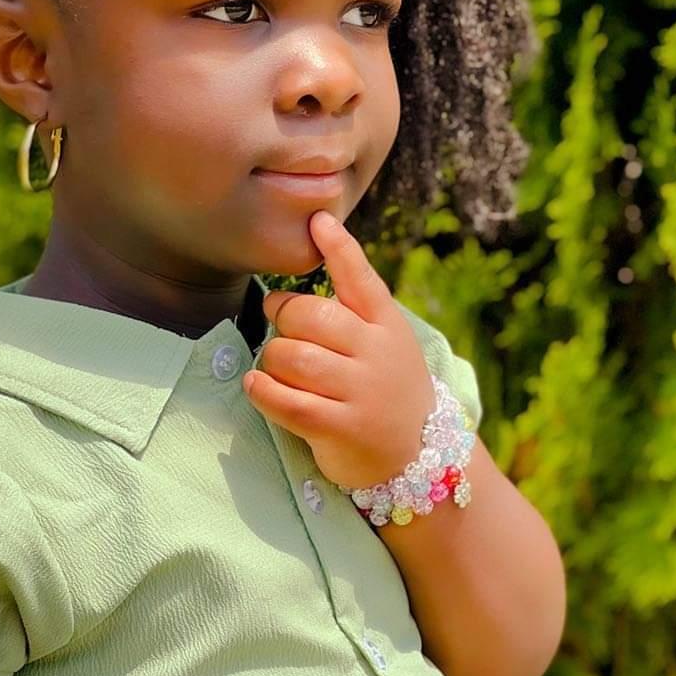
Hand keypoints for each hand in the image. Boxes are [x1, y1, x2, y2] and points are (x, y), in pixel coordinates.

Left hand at [242, 210, 435, 491]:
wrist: (419, 455)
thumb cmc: (386, 388)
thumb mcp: (387, 343)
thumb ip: (353, 314)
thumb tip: (290, 291)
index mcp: (387, 325)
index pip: (361, 278)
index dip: (338, 247)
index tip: (317, 221)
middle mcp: (377, 354)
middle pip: (313, 317)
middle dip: (284, 316)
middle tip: (279, 321)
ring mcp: (361, 392)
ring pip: (294, 358)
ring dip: (273, 358)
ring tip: (276, 365)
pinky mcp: (342, 428)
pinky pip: (288, 402)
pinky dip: (263, 390)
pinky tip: (257, 384)